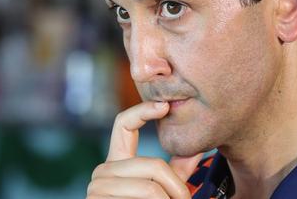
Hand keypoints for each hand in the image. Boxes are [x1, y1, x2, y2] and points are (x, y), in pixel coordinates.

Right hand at [86, 101, 203, 198]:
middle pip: (153, 165)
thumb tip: (199, 146)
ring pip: (150, 188)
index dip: (143, 110)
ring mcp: (97, 189)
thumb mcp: (163, 189)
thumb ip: (176, 169)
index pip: (124, 124)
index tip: (164, 105)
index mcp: (117, 162)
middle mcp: (103, 172)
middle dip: (177, 187)